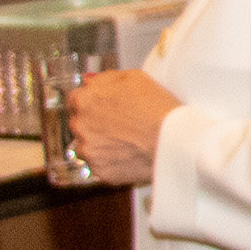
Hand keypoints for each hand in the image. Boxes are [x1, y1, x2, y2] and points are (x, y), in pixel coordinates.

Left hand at [66, 69, 182, 186]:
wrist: (175, 141)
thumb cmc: (158, 109)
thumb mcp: (135, 78)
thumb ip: (105, 78)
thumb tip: (89, 82)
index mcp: (84, 101)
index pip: (75, 101)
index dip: (94, 103)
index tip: (107, 108)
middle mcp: (80, 126)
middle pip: (80, 124)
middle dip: (96, 124)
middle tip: (123, 124)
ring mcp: (88, 151)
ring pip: (88, 146)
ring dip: (102, 144)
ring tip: (128, 141)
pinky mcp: (99, 171)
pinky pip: (100, 166)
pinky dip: (112, 162)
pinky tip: (130, 154)